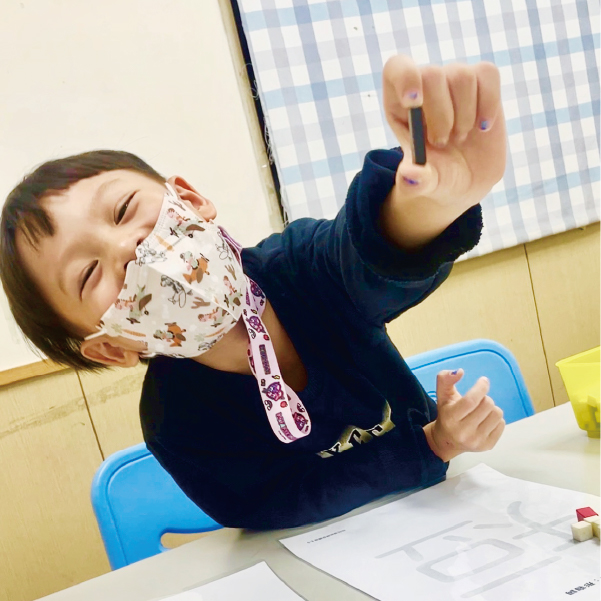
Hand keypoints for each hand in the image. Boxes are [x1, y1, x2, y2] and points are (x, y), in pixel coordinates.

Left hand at [382, 55, 506, 209]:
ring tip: (459, 138)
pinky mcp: (482, 82)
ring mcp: (453, 81)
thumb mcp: (424, 184)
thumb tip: (410, 176)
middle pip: (431, 74)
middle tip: (443, 142)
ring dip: (464, 116)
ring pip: (461, 76)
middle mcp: (426, 86)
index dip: (406, 78)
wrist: (466, 178)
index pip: (397, 68)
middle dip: (441, 114)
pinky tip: (482, 127)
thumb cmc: (438, 176)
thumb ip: (415, 182)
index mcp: (399, 103)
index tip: (415, 102)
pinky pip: (488, 74)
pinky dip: (488, 103)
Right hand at [423, 369, 504, 461]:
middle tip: (478, 400)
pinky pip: (502, 424)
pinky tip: (485, 421)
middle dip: (485, 397)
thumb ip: (445, 379)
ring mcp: (477, 441)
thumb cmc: (446, 414)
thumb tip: (460, 371)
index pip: (471, 400)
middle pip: (487, 405)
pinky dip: (495, 419)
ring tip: (481, 411)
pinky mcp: (487, 446)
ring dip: (491, 408)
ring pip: (497, 414)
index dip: (481, 388)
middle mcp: (463, 432)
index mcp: (450, 418)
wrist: (447, 441)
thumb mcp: (442, 395)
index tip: (483, 381)